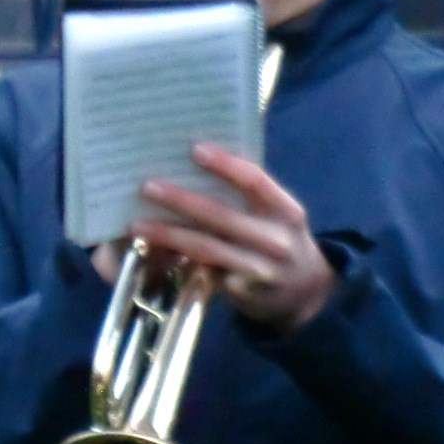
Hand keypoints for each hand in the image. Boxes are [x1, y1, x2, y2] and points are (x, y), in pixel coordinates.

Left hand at [125, 143, 334, 334]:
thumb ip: (249, 196)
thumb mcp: (277, 217)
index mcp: (286, 211)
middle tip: (147, 186)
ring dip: (169, 235)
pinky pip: (203, 273)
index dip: (225, 165)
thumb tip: (196, 162)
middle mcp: (275, 239)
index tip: (194, 149)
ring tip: (137, 224)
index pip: (255, 181)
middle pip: (222, 216)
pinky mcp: (241, 292)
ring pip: (207, 248)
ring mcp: (259, 269)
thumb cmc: (278, 241)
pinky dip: (176, 261)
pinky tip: (150, 252)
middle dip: (181, 200)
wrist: (306, 295)